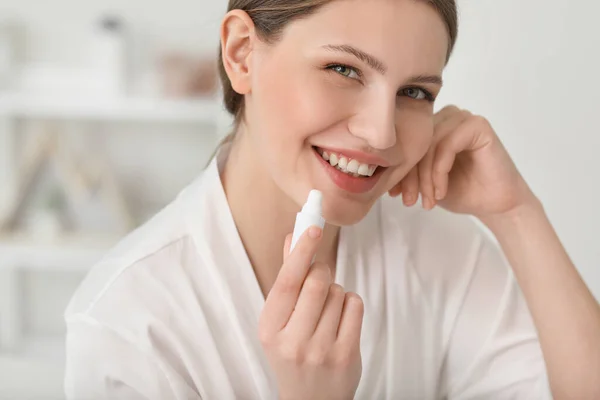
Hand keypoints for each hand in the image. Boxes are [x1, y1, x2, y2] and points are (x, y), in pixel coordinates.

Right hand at [258, 227, 363, 399]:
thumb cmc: (293, 353)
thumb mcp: (280, 321)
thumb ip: (286, 281)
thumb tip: (293, 238)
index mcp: (269, 329)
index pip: (286, 282)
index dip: (300, 253)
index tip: (312, 229)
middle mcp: (292, 341)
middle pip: (317, 282)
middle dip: (321, 272)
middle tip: (318, 279)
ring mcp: (321, 350)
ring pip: (338, 292)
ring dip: (335, 293)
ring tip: (326, 314)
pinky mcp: (346, 355)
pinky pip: (355, 305)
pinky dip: (349, 304)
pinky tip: (340, 320)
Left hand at [389, 105, 537, 220]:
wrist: (495, 205)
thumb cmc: (461, 192)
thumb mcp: (424, 182)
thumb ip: (406, 171)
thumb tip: (376, 171)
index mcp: (432, 127)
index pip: (405, 143)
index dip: (398, 170)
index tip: (393, 195)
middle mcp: (446, 117)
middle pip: (415, 142)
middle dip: (410, 176)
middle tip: (409, 201)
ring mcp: (463, 118)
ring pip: (428, 144)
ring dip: (425, 177)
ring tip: (429, 200)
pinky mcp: (478, 125)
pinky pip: (446, 145)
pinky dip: (440, 170)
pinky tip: (441, 190)